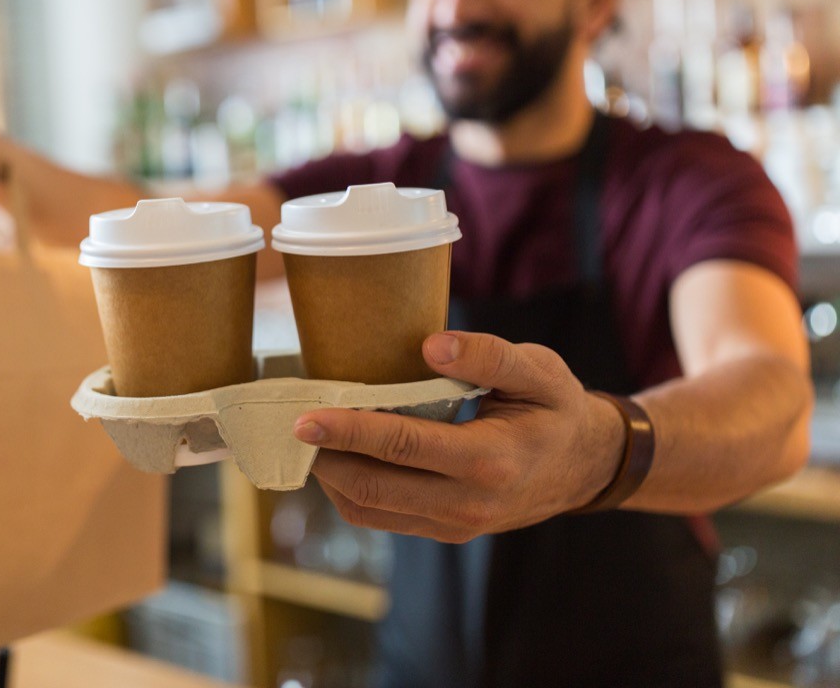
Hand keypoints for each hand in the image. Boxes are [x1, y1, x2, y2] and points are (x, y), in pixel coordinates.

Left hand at [292, 331, 625, 541]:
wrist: (585, 465)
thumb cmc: (556, 408)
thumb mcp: (538, 370)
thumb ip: (488, 355)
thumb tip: (431, 345)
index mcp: (492, 461)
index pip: (403, 446)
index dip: (348, 431)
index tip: (304, 418)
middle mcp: (470, 503)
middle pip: (373, 488)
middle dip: (324, 458)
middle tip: (288, 424)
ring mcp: (455, 524)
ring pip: (369, 511)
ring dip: (330, 477)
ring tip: (307, 439)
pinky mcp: (444, 530)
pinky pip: (382, 517)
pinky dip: (350, 490)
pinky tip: (337, 456)